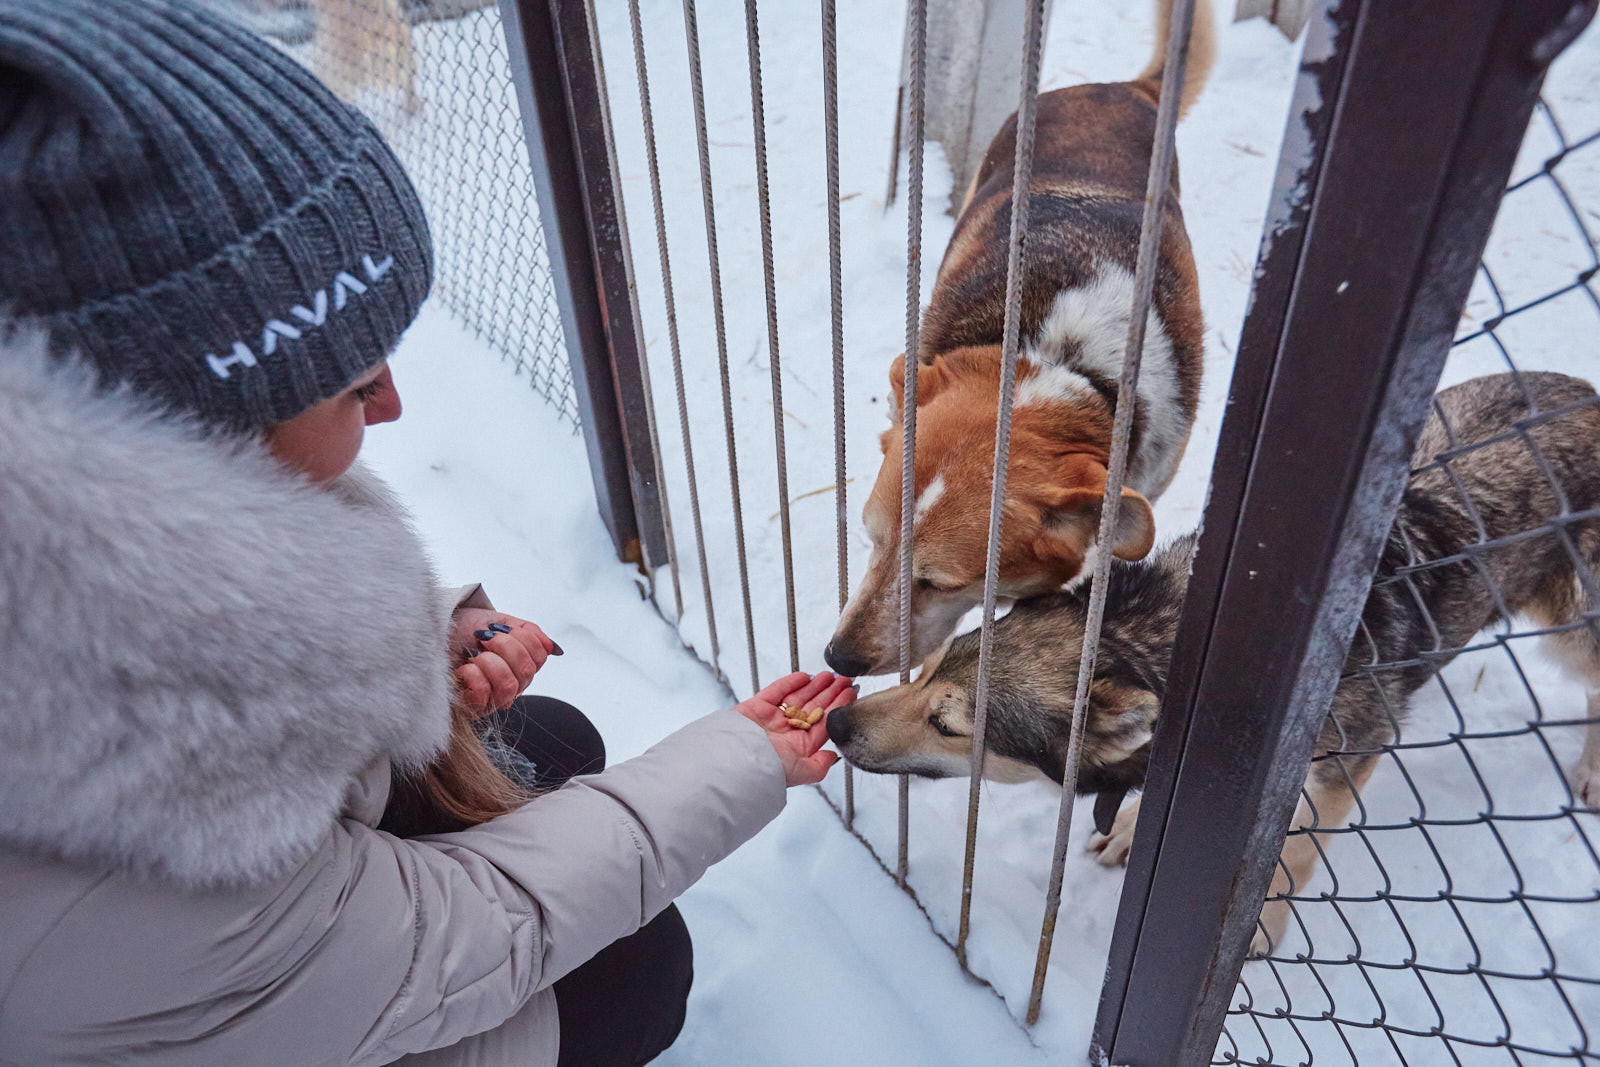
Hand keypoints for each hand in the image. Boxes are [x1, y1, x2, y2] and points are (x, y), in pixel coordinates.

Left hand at [451, 608, 560, 716]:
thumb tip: (552, 647)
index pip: (540, 656)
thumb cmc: (460, 629)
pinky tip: (462, 669)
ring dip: (488, 662)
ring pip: (509, 684)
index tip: (497, 628)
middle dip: (505, 646)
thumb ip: (527, 631)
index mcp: (521, 664)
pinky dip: (472, 676)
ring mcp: (493, 699)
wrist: (428, 633)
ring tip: (472, 654)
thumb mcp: (497, 620)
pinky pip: (484, 695)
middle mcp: (512, 684)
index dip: (523, 638)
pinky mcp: (473, 708)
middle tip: (483, 638)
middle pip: (527, 670)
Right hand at [735, 671, 855, 786]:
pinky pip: (776, 691)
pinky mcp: (756, 707)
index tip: (851, 693)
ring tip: (830, 674)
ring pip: (797, 697)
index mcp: (798, 747)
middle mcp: (786, 732)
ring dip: (814, 686)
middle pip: (813, 708)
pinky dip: (790, 683)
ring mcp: (772, 719)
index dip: (838, 707)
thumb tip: (833, 756)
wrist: (735, 761)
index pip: (824, 723)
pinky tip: (805, 676)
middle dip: (830, 693)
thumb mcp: (801, 772)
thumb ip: (819, 766)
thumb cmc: (767, 770)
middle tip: (845, 678)